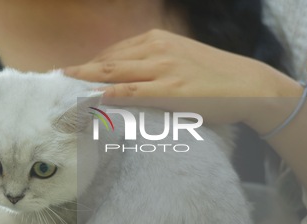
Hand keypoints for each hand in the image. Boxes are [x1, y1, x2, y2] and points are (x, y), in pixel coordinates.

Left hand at [64, 29, 300, 124]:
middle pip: (107, 60)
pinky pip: (132, 92)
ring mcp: (163, 68)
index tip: (71, 75)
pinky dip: (109, 95)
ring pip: (115, 73)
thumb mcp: (180, 59)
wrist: (249, 84)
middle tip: (57, 81)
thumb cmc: (214, 76)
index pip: (114, 52)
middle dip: (80, 71)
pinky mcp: (171, 89)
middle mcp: (156, 49)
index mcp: (157, 40)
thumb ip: (154, 65)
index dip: (89, 64)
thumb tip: (128, 80)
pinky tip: (92, 100)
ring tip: (65, 92)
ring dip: (87, 82)